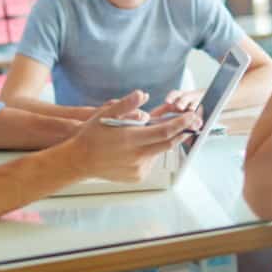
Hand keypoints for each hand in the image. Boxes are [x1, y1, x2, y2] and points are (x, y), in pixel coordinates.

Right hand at [71, 90, 198, 181]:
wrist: (80, 160)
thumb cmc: (92, 136)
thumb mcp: (106, 114)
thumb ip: (127, 104)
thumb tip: (143, 95)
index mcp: (131, 139)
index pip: (164, 131)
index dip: (181, 124)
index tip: (191, 117)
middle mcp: (137, 156)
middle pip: (168, 143)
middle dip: (180, 132)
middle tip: (189, 123)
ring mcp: (138, 169)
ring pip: (158, 152)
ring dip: (160, 142)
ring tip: (145, 134)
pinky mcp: (137, 177)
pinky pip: (150, 161)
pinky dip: (149, 153)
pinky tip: (136, 148)